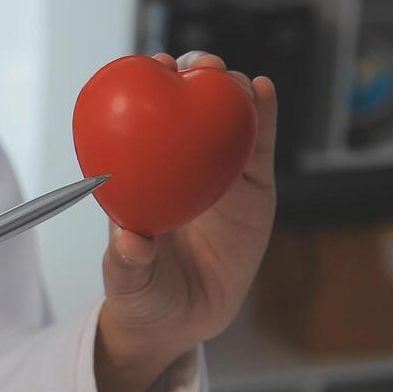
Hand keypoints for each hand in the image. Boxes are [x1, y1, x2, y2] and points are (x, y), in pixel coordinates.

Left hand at [93, 50, 276, 391]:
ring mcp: (219, 173)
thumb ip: (129, 262)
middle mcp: (180, 165)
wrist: (183, 323)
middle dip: (193, 76)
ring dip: (229, 89)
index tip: (147, 69)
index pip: (144, 121)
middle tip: (196, 68)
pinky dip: (264, 115)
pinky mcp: (254, 188)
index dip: (146, 89)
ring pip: (228, 119)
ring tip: (230, 79)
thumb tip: (129, 240)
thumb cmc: (145, 296)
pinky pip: (258, 146)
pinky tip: (263, 91)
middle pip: (189, 107)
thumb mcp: (130, 283)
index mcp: (143, 176)